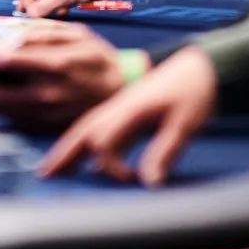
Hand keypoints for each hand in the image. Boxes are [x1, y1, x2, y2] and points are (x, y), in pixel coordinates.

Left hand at [0, 22, 127, 131]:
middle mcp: (47, 94)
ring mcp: (45, 116)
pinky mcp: (45, 129)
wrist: (120, 91)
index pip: (5, 60)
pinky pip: (11, 120)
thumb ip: (40, 34)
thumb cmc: (96, 57)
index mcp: (54, 65)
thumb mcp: (74, 33)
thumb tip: (6, 39)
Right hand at [40, 47, 217, 185]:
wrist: (203, 65)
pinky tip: (84, 155)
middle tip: (45, 174)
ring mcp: (122, 106)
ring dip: (69, 146)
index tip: (131, 180)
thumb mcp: (186, 122)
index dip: (110, 167)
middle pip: (84, 130)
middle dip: (64, 152)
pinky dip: (84, 139)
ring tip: (52, 167)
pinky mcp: (128, 109)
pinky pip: (98, 125)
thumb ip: (165, 151)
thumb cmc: (195, 89)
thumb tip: (148, 183)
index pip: (103, 141)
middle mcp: (120, 106)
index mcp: (130, 108)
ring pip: (87, 126)